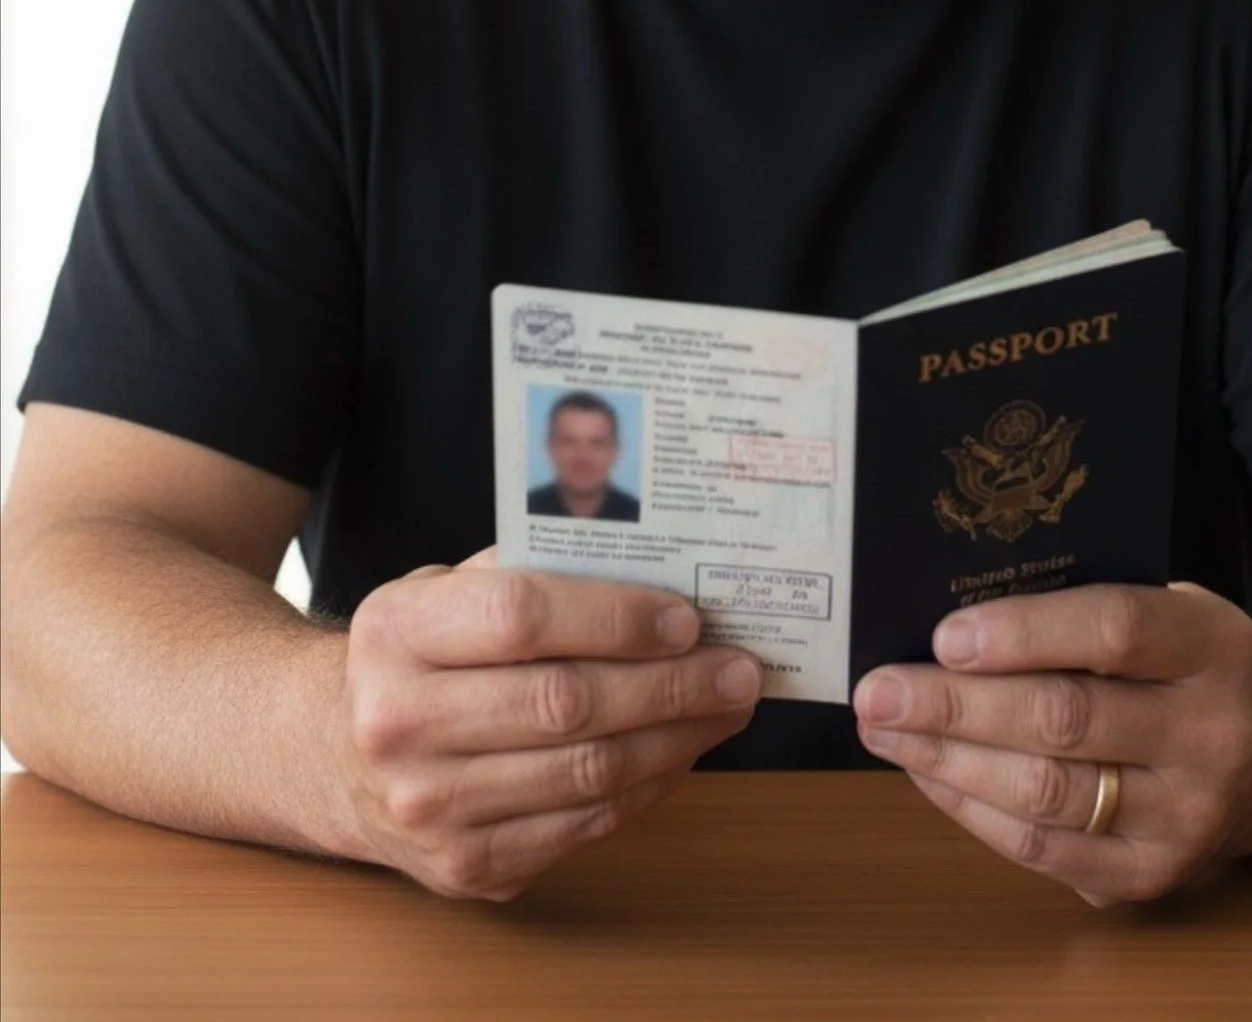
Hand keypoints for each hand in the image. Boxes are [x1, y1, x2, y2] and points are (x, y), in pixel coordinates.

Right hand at [331, 550, 761, 899]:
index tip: (688, 617)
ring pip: (585, 774)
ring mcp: (427, 808)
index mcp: (396, 631)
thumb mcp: (444, 588)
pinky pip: (580, 827)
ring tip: (725, 708)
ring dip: (675, 741)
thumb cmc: (414, 652)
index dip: (616, 617)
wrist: (327, 751)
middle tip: (738, 668)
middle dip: (671, 685)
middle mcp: (400, 724)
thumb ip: (531, 572)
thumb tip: (659, 570)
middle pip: (566, 703)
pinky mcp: (462, 868)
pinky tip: (677, 753)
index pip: (523, 617)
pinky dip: (644, 789)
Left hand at [852, 582, 1251, 902]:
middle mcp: (1213, 734)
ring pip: (1046, 793)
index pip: (1114, 629)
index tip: (944, 634)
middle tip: (879, 688)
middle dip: (955, 704)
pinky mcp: (1153, 875)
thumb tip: (947, 621)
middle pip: (1066, 718)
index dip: (1023, 632)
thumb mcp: (1161, 607)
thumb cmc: (1177, 662)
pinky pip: (1044, 851)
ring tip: (886, 727)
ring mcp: (1188, 816)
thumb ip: (1076, 606)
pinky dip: (972, 810)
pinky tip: (928, 772)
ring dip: (948, 759)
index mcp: (1214, 644)